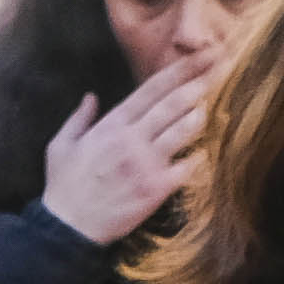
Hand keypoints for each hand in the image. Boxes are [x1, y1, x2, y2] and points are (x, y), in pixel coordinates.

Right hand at [35, 53, 217, 247]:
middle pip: (175, 103)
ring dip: (201, 115)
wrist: (68, 228)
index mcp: (111, 125)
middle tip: (222, 66)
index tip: (203, 54)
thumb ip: (78, 118)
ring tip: (208, 108)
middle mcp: (132, 139)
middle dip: (201, 81)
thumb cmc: (63, 186)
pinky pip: (190, 165)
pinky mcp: (158, 187)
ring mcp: (147, 163)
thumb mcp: (60, 146)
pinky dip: (199, 155)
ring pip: (186, 129)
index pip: (152, 89)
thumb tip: (92, 96)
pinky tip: (202, 152)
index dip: (181, 69)